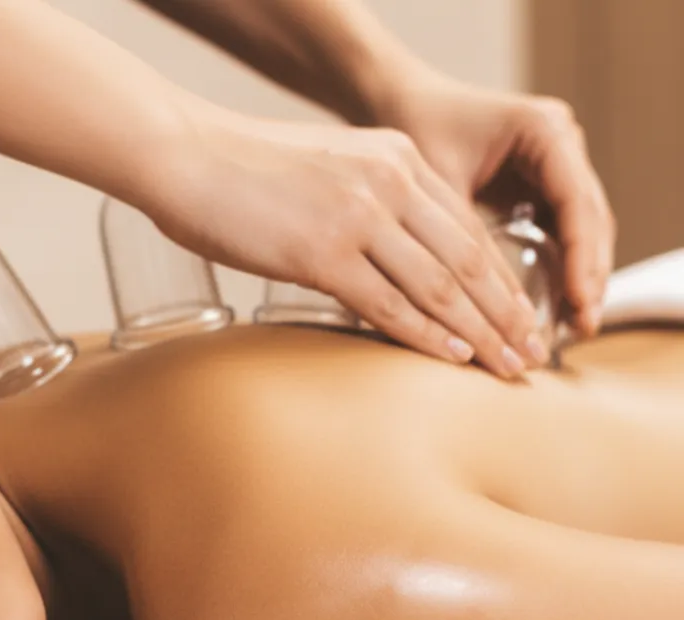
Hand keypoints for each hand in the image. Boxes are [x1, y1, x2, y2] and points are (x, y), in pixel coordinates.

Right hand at [146, 107, 543, 377]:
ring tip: (506, 366)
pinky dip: (427, 336)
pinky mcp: (322, 253)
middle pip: (469, 259)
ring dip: (480, 333)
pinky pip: (390, 304)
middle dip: (506, 313)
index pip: (468, 229)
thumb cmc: (242, 169)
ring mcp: (359, 217)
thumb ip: (365, 202)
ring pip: (440, 285)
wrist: (187, 155)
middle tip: (530, 352)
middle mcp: (391, 181)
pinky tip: (453, 358)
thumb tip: (383, 255)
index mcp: (397, 157)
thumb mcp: (326, 167)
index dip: (501, 279)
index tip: (519, 315)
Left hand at [374, 71, 615, 337]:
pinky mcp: (541, 185)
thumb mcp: (435, 180)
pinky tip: (558, 307)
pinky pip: (561, 231)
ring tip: (574, 327)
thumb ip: (458, 230)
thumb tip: (473, 297)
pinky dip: (560, 268)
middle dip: (588, 274)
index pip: (575, 201)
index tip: (579, 299)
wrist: (402, 100)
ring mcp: (557, 165)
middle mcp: (562, 144)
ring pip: (582, 230)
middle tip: (581, 326)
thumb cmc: (415, 130)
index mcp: (545, 131)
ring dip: (580, 277)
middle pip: (589, 218)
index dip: (580, 255)